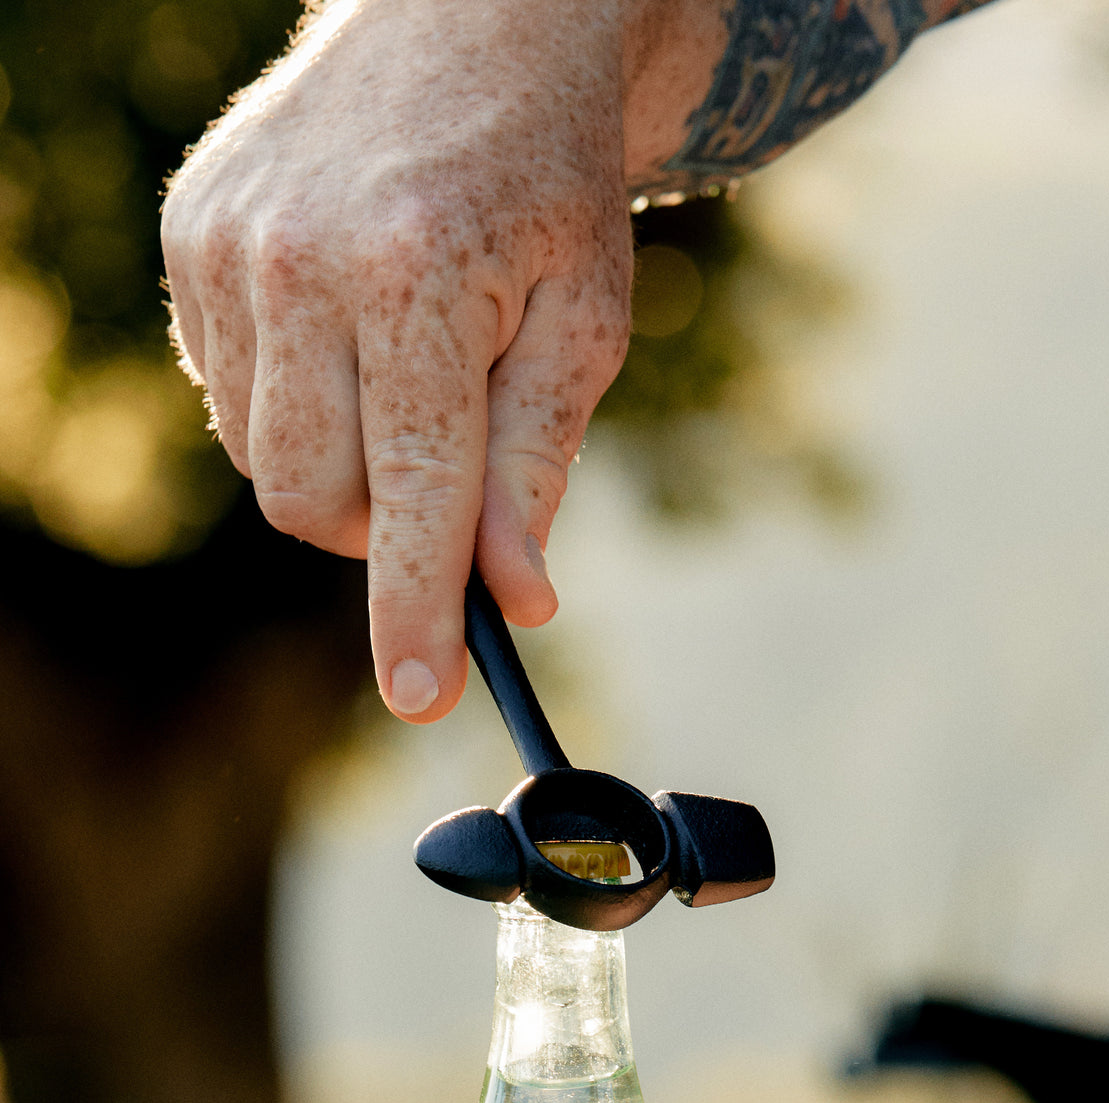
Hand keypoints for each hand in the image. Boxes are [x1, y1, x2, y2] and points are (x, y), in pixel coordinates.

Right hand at [161, 0, 723, 720]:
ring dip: (339, 467)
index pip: (414, 496)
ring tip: (400, 375)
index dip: (415, 611)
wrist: (468, 23)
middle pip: (316, 502)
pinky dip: (293, 405)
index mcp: (417, 281)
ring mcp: (228, 249)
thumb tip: (517, 599)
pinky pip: (231, 397)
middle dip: (384, 529)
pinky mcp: (190, 238)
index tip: (419, 696)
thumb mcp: (584, 321)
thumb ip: (537, 465)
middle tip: (443, 478)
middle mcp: (301, 265)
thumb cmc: (544, 183)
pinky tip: (344, 332)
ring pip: (268, 461)